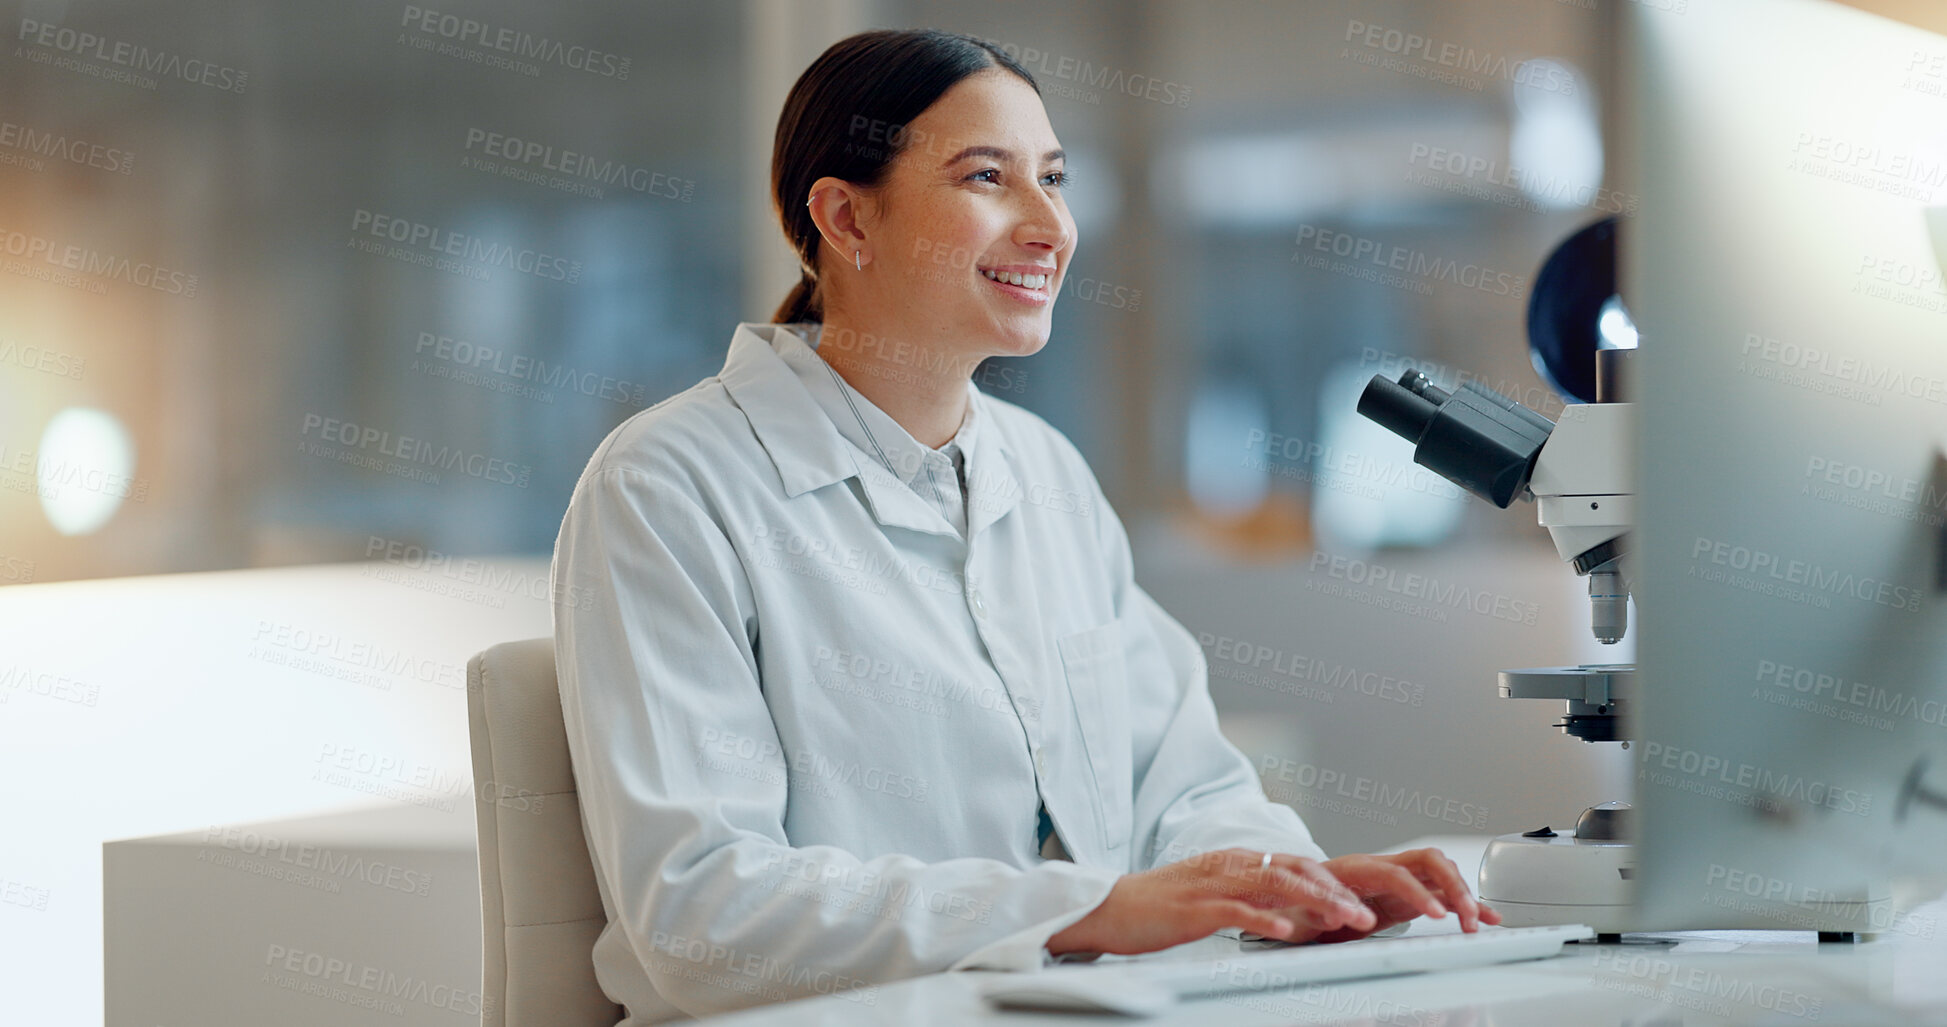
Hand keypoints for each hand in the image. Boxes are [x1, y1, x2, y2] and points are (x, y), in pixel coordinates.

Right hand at [1046, 848, 1377, 956]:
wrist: (1107, 907)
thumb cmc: (1160, 906)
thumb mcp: (1213, 893)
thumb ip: (1250, 894)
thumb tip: (1290, 911)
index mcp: (1237, 861)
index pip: (1297, 864)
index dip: (1334, 882)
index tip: (1366, 904)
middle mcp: (1230, 866)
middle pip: (1296, 869)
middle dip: (1338, 892)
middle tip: (1371, 916)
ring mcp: (1212, 885)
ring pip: (1274, 883)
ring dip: (1316, 902)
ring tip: (1346, 920)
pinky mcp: (1192, 909)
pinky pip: (1234, 910)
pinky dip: (1264, 918)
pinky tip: (1286, 931)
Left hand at [1277, 848, 1501, 943]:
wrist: (1299, 897)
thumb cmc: (1301, 899)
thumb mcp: (1304, 908)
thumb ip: (1321, 909)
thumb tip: (1337, 913)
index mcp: (1359, 868)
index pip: (1396, 874)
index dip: (1418, 892)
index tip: (1437, 914)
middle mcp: (1384, 867)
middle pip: (1429, 862)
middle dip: (1453, 886)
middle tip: (1467, 915)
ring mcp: (1400, 879)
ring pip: (1442, 875)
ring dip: (1463, 896)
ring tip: (1476, 923)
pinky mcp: (1409, 896)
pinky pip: (1443, 895)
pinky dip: (1465, 905)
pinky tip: (1487, 917)